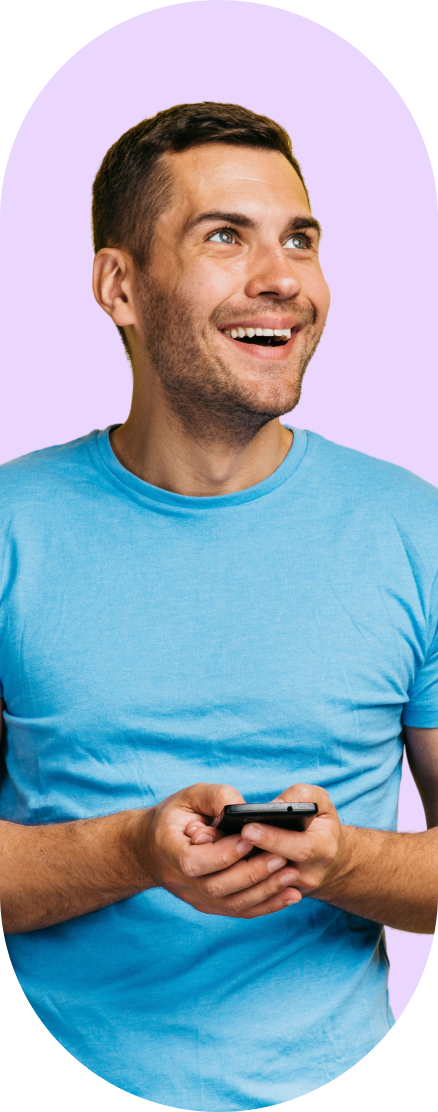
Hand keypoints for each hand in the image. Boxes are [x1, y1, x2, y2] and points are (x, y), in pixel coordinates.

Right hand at [139, 783, 302, 917]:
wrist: (151, 848)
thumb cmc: (174, 816)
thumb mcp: (189, 796)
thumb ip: (216, 798)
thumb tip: (243, 809)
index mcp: (170, 851)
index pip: (195, 861)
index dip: (224, 853)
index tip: (250, 838)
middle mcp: (181, 882)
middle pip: (218, 886)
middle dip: (253, 872)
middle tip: (282, 857)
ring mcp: (196, 898)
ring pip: (232, 903)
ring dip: (265, 891)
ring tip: (291, 875)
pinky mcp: (210, 906)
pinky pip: (240, 910)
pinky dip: (267, 906)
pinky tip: (290, 896)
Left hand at [227, 784, 343, 895]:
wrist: (332, 860)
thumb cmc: (322, 824)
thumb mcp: (320, 802)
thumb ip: (300, 796)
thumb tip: (274, 804)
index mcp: (322, 849)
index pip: (298, 848)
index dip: (271, 839)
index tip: (248, 828)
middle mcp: (309, 875)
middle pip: (274, 869)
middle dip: (246, 855)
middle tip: (222, 838)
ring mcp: (292, 890)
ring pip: (260, 885)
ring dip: (236, 868)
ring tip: (216, 847)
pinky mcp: (278, 898)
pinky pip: (254, 894)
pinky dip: (235, 881)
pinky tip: (219, 862)